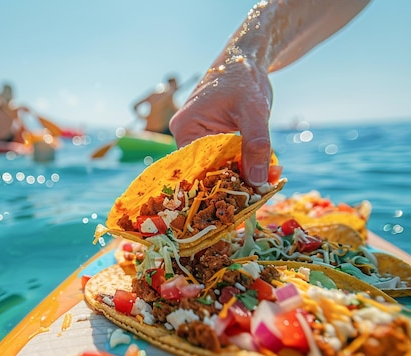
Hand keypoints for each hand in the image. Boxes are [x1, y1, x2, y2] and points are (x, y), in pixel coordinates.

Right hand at [170, 57, 272, 187]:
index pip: (198, 167)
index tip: (243, 197)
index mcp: (186, 128)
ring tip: (268, 180)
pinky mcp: (212, 139)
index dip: (219, 183)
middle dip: (235, 180)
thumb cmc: (245, 78)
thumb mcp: (254, 111)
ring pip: (219, 165)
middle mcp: (186, 136)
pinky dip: (244, 163)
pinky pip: (226, 158)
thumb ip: (256, 145)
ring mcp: (198, 138)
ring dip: (242, 173)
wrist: (246, 59)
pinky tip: (265, 170)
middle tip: (263, 190)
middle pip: (208, 170)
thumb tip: (258, 181)